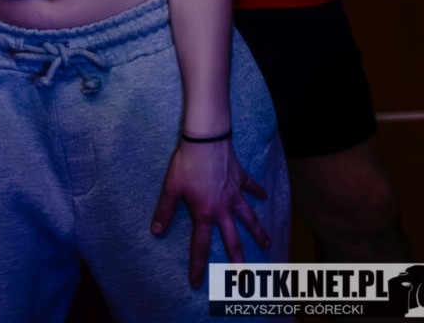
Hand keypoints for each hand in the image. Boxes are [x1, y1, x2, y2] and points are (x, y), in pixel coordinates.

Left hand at [151, 140, 269, 287]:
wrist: (206, 140)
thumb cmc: (187, 163)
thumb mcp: (172, 188)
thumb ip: (165, 211)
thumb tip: (156, 231)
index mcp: (205, 214)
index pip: (201, 246)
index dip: (198, 266)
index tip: (198, 283)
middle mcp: (223, 209)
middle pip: (233, 240)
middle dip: (238, 261)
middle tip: (244, 279)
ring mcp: (234, 194)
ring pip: (249, 218)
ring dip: (258, 232)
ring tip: (267, 245)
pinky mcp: (241, 179)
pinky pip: (252, 187)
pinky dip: (258, 191)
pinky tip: (265, 196)